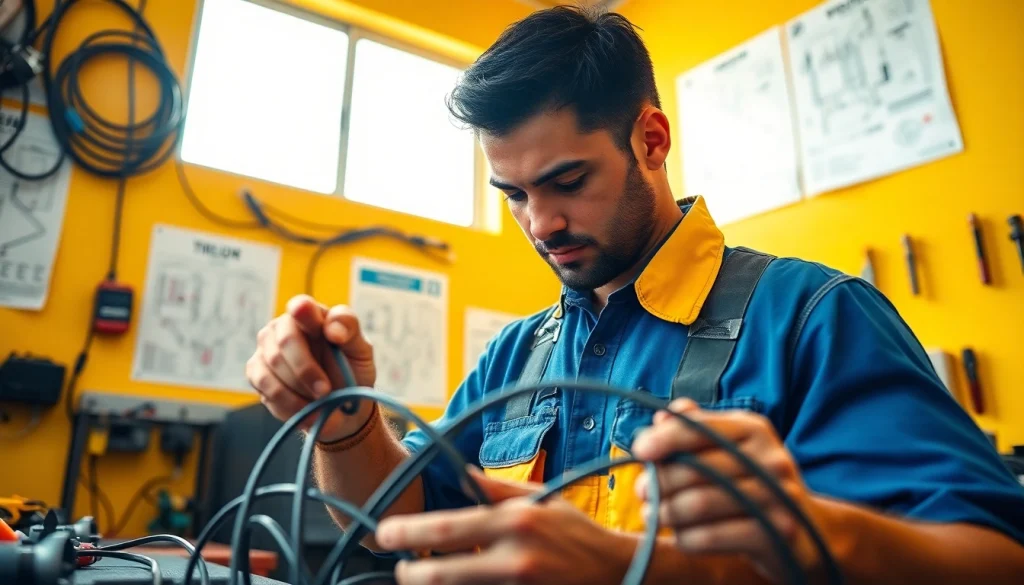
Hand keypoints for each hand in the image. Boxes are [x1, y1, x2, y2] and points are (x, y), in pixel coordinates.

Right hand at [246, 294, 376, 441]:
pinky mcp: (257, 373)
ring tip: (319, 403)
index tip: (322, 331)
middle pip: (284, 342)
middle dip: (306, 370)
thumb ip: (350, 331)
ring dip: (298, 390)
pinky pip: (265, 387)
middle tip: (325, 391)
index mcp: (311, 315)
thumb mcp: (361, 350)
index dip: (305, 314)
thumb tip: (332, 329)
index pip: (301, 306)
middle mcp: (282, 327)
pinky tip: (305, 408)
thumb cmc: (351, 371)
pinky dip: (287, 402)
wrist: (341, 406)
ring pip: (271, 367)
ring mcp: (266, 350)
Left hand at [376, 468, 631, 584]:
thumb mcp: (540, 501)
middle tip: (402, 566)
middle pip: (440, 574)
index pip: (448, 528)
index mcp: (516, 522)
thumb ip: (496, 488)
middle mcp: (515, 560)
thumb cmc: (575, 534)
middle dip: (410, 572)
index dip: (409, 532)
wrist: (619, 573)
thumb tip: (460, 469)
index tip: (384, 534)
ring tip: (424, 577)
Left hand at [632, 399, 831, 583]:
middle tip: (641, 493)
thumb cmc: (753, 484)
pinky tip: (680, 537)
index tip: (639, 451)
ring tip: (652, 516)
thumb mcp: (731, 449)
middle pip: (694, 468)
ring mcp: (777, 497)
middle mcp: (770, 459)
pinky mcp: (776, 534)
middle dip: (658, 482)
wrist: (808, 532)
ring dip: (665, 512)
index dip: (663, 439)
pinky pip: (712, 536)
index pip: (699, 427)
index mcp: (754, 429)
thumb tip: (661, 418)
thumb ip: (696, 429)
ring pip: (698, 504)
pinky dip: (686, 538)